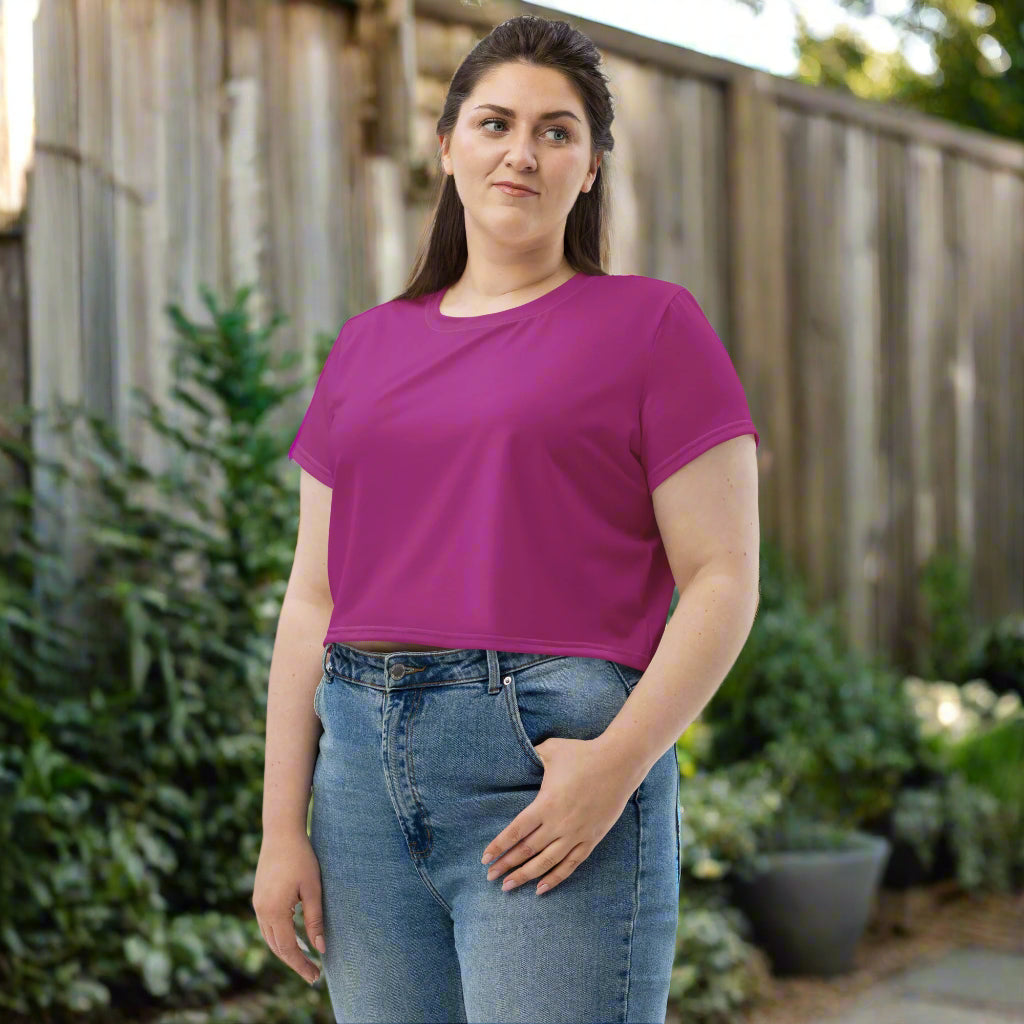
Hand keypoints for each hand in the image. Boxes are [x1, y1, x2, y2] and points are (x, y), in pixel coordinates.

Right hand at [252, 833, 325, 985]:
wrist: (281, 833)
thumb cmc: (301, 858)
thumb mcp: (313, 889)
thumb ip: (315, 919)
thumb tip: (321, 948)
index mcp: (275, 911)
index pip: (288, 949)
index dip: (302, 965)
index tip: (316, 977)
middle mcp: (261, 911)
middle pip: (276, 947)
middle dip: (295, 962)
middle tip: (314, 974)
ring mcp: (257, 904)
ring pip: (270, 938)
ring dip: (286, 951)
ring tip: (305, 960)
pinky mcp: (258, 897)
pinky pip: (267, 926)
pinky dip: (280, 937)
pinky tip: (294, 938)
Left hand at [481, 737, 637, 895]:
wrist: (620, 763)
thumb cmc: (583, 754)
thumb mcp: (551, 750)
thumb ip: (531, 755)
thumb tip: (516, 752)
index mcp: (546, 804)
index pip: (516, 831)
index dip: (499, 846)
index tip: (485, 859)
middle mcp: (559, 824)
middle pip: (527, 851)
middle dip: (506, 865)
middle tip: (490, 877)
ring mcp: (576, 834)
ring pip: (546, 862)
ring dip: (525, 876)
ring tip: (508, 886)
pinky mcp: (591, 839)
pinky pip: (570, 864)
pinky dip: (555, 878)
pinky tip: (541, 888)